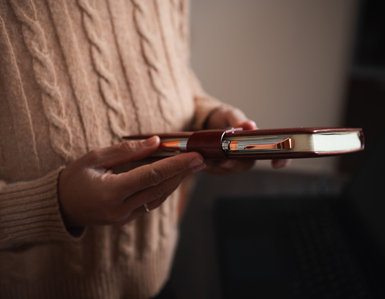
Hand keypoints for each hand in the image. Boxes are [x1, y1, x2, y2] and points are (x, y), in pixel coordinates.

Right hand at [58, 136, 205, 227]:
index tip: (195, 156)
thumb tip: (156, 142)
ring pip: (159, 198)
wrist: (59, 207)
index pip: (152, 176)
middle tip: (202, 158)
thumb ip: (126, 151)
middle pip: (160, 188)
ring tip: (193, 166)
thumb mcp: (94, 158)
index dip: (176, 165)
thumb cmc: (73, 178)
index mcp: (111, 192)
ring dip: (177, 181)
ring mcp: (125, 217)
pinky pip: (151, 203)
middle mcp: (121, 209)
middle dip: (184, 173)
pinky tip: (175, 177)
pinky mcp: (127, 219)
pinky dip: (164, 189)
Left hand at [204, 106, 289, 173]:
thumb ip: (239, 121)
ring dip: (218, 166)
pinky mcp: (216, 165)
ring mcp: (231, 161)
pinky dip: (208, 166)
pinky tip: (201, 159)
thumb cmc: (222, 116)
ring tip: (208, 158)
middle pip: (246, 165)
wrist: (201, 120)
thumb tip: (249, 126)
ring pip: (229, 170)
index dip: (281, 159)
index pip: (274, 152)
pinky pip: (215, 170)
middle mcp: (245, 154)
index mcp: (254, 141)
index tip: (277, 163)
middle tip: (224, 161)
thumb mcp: (230, 114)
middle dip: (235, 164)